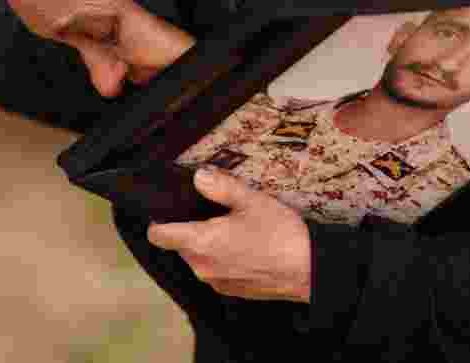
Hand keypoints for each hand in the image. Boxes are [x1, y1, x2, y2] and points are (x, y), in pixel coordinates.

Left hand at [147, 167, 311, 302]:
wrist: (311, 270)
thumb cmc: (280, 234)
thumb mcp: (250, 200)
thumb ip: (220, 187)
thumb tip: (199, 177)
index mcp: (200, 243)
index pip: (159, 236)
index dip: (159, 221)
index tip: (168, 210)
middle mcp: (202, 267)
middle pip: (179, 245)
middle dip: (191, 229)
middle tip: (214, 212)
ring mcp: (217, 282)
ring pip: (199, 258)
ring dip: (208, 244)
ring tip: (233, 228)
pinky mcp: (232, 291)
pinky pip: (216, 271)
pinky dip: (223, 259)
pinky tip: (245, 247)